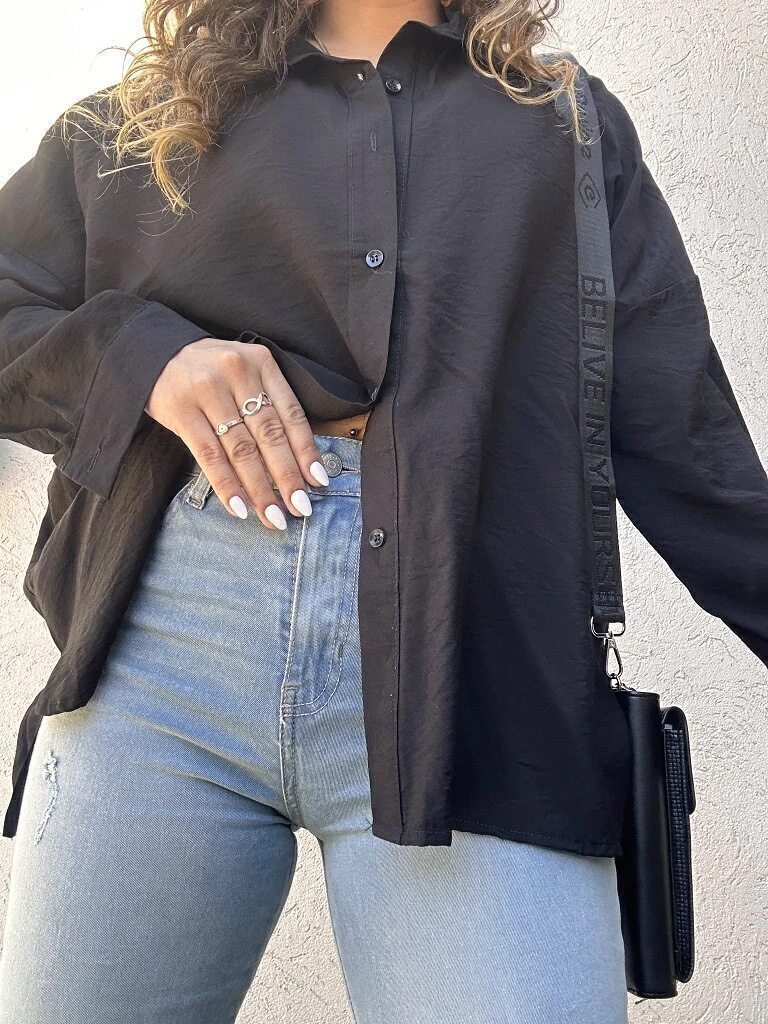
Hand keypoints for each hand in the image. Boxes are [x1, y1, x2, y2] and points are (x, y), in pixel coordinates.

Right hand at [144, 337, 329, 528]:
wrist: (151, 352)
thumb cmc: (209, 370)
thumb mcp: (243, 373)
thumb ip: (267, 404)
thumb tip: (296, 462)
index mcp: (261, 363)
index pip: (291, 414)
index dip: (306, 451)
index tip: (318, 482)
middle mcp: (237, 373)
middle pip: (269, 434)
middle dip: (287, 477)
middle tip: (300, 509)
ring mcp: (207, 390)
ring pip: (241, 449)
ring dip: (260, 489)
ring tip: (273, 517)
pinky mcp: (180, 409)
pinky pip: (209, 455)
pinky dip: (226, 485)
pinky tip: (239, 508)